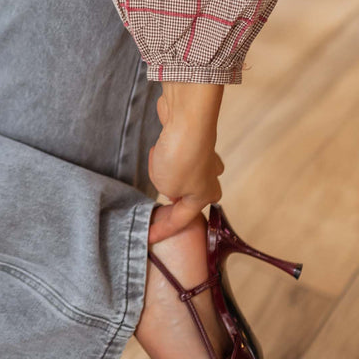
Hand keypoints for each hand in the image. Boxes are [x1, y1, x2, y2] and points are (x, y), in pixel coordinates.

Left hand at [147, 87, 224, 243]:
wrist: (187, 119)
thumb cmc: (178, 157)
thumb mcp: (165, 185)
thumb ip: (167, 189)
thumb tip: (172, 176)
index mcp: (204, 196)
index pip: (180, 220)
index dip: (162, 230)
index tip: (149, 238)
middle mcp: (209, 178)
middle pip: (188, 195)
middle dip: (174, 197)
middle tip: (164, 201)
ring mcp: (203, 157)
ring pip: (180, 173)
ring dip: (166, 168)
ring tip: (160, 160)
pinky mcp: (193, 139)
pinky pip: (174, 152)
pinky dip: (165, 150)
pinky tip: (162, 145)